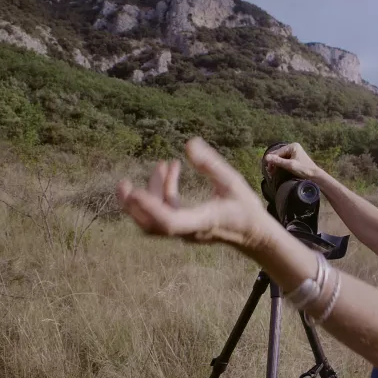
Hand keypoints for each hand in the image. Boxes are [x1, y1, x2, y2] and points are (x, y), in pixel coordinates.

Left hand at [116, 137, 270, 251]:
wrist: (254, 235)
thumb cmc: (246, 208)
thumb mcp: (232, 182)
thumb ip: (211, 163)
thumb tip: (189, 143)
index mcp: (202, 221)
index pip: (169, 221)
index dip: (150, 207)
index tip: (134, 191)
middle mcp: (189, 231)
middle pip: (152, 226)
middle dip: (133, 206)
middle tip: (123, 184)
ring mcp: (185, 232)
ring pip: (155, 219)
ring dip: (150, 193)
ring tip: (163, 164)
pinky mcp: (184, 228)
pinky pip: (165, 212)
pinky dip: (162, 193)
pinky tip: (171, 170)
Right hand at [263, 142, 321, 179]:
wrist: (314, 175)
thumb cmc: (303, 169)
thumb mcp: (290, 165)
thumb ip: (278, 161)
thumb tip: (265, 157)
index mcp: (292, 146)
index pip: (278, 152)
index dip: (271, 160)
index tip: (267, 168)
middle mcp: (292, 147)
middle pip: (279, 154)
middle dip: (273, 162)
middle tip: (269, 171)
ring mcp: (293, 152)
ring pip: (281, 157)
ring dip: (276, 164)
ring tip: (272, 172)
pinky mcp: (294, 157)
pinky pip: (284, 160)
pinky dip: (280, 165)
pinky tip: (277, 170)